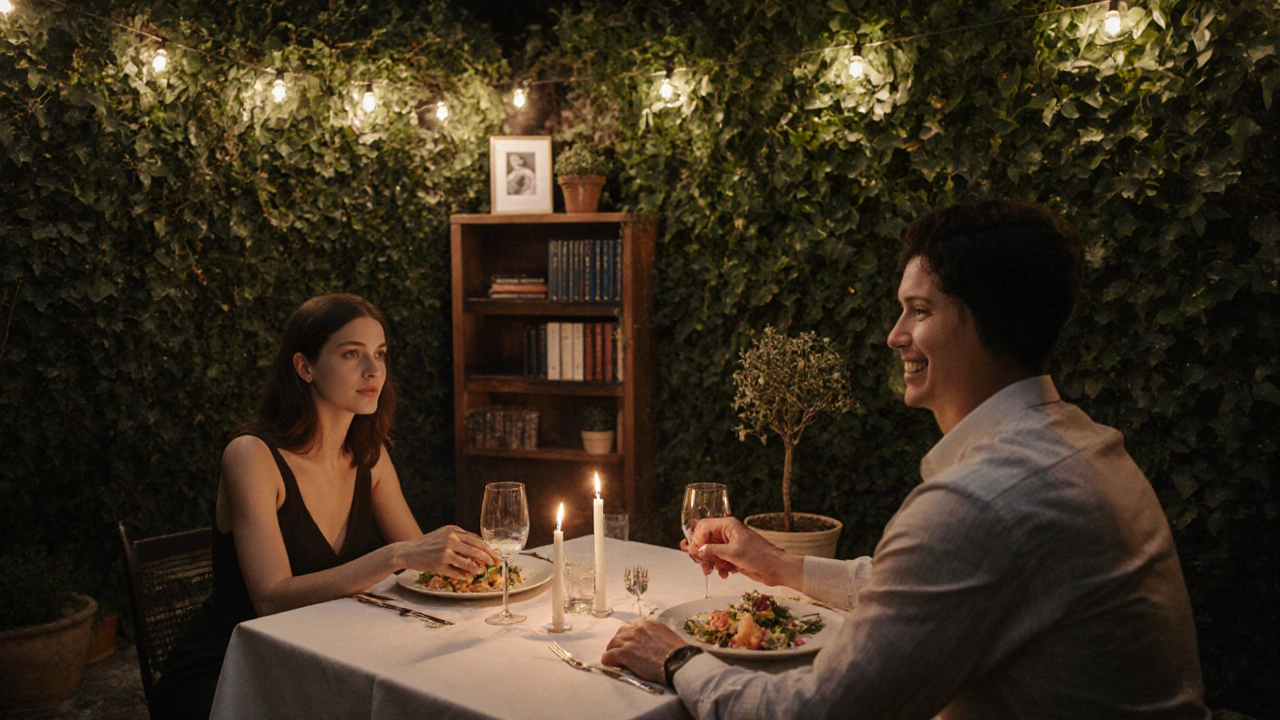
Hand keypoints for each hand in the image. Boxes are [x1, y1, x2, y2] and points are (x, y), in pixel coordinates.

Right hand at [395, 525, 498, 579]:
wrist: (407, 550)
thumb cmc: (428, 543)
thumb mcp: (444, 534)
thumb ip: (460, 538)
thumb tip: (478, 549)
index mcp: (453, 531)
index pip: (477, 540)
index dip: (488, 549)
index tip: (496, 555)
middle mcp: (450, 540)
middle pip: (476, 550)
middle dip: (489, 558)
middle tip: (496, 563)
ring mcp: (444, 553)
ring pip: (468, 562)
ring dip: (476, 568)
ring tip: (480, 571)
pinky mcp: (438, 565)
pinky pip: (456, 573)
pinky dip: (463, 576)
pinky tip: (466, 577)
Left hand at [602, 618, 688, 683]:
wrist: (679, 662)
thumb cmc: (679, 654)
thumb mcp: (668, 637)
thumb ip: (656, 636)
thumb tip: (652, 645)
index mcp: (650, 623)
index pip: (633, 626)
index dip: (631, 637)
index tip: (631, 643)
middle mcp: (638, 628)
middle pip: (621, 632)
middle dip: (620, 641)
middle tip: (620, 650)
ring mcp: (630, 640)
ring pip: (613, 643)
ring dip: (613, 650)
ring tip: (614, 658)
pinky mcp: (624, 653)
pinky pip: (609, 655)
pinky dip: (608, 660)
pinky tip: (609, 664)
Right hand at [678, 517, 803, 588]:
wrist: (776, 568)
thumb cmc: (758, 556)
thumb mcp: (732, 553)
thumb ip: (712, 550)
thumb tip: (697, 550)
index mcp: (727, 525)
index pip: (703, 527)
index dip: (696, 540)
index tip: (695, 553)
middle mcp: (727, 533)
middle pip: (705, 540)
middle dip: (702, 553)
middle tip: (703, 564)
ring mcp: (731, 545)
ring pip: (711, 552)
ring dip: (710, 563)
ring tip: (713, 572)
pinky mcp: (734, 556)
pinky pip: (719, 560)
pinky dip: (720, 568)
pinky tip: (726, 574)